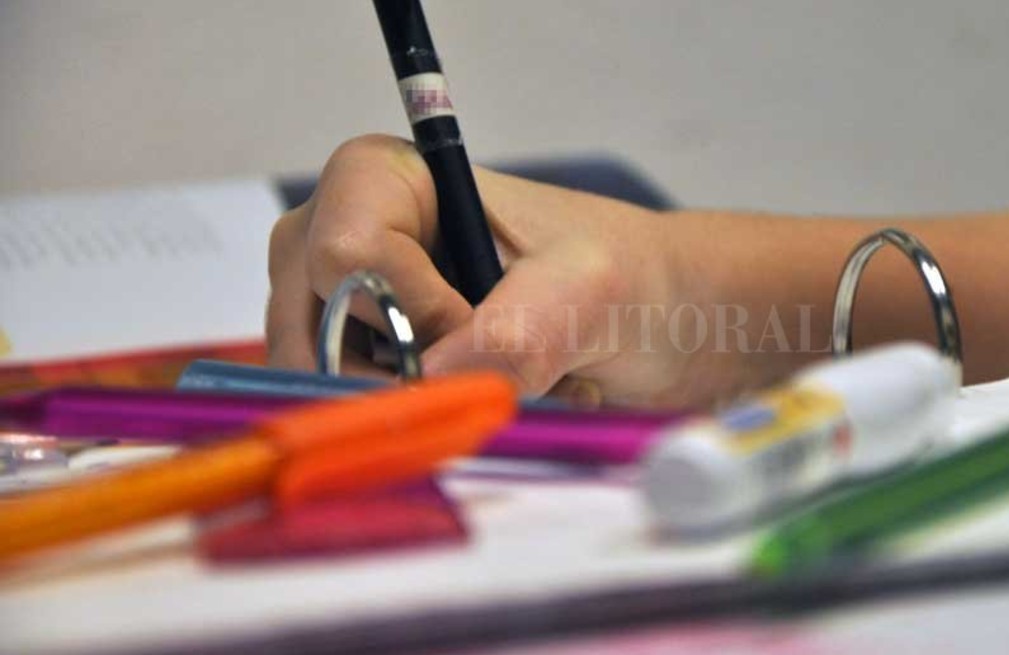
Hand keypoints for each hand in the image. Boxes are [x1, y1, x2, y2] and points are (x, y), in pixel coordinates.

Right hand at [265, 134, 702, 406]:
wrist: (663, 326)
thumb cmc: (631, 278)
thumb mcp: (588, 292)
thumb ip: (513, 334)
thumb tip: (422, 389)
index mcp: (391, 182)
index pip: (341, 251)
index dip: (403, 309)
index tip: (475, 325)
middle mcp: (349, 239)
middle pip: (311, 326)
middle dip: (401, 377)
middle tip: (495, 377)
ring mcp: (352, 309)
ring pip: (330, 386)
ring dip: (426, 409)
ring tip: (513, 386)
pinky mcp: (373, 366)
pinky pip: (361, 417)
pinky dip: (428, 428)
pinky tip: (496, 404)